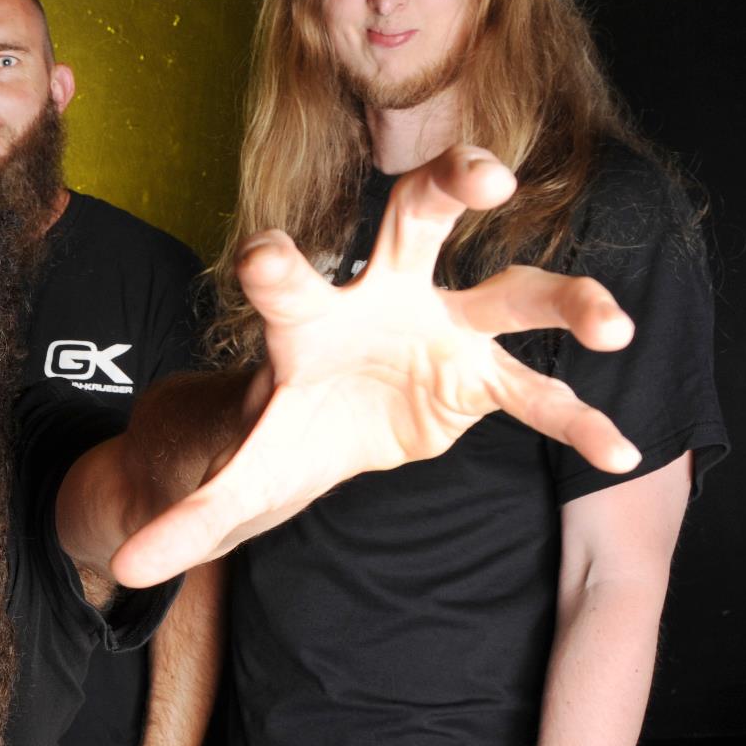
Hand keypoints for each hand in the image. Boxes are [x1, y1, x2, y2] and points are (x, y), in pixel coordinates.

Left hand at [113, 146, 638, 587]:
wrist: (323, 427)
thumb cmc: (276, 429)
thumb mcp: (230, 478)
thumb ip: (187, 517)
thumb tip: (125, 568)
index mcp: (303, 314)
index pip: (286, 279)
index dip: (275, 266)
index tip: (262, 257)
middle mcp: (380, 296)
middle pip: (412, 220)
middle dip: (445, 186)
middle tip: (481, 178)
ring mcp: (440, 327)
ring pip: (508, 290)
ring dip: (561, 299)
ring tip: (608, 324)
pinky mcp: (477, 379)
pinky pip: (535, 395)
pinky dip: (577, 419)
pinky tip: (621, 448)